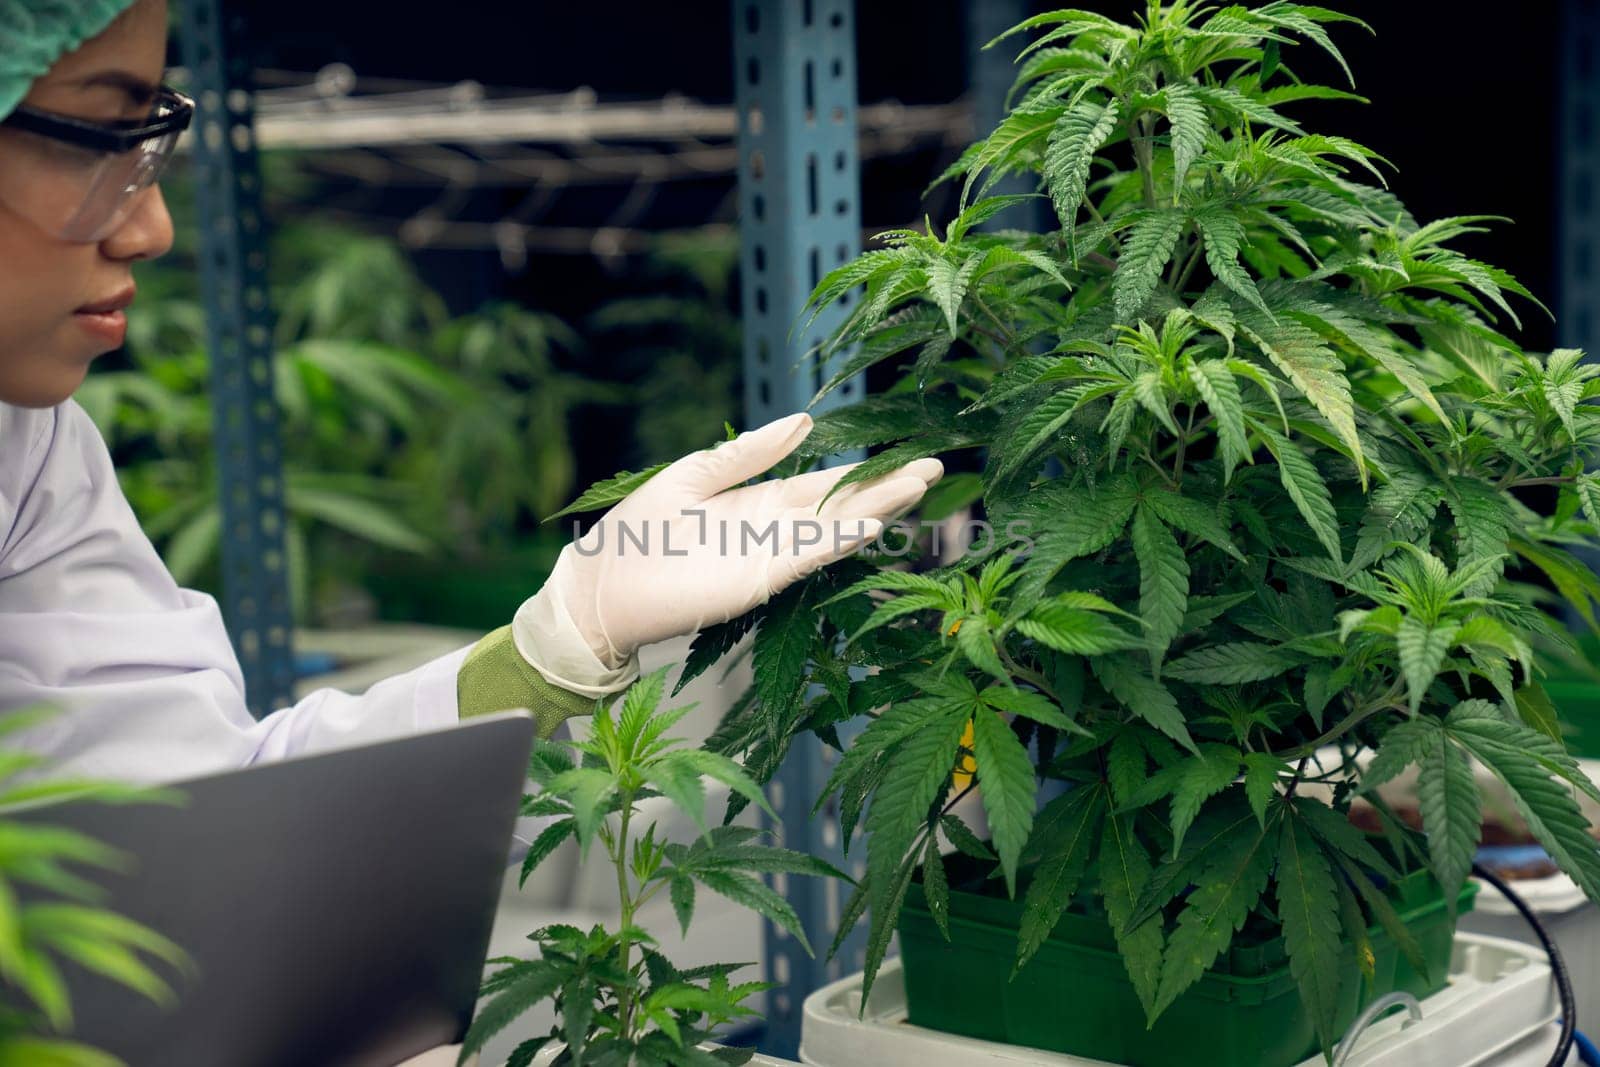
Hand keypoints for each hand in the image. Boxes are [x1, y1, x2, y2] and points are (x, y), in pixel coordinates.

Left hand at [515, 413, 940, 689]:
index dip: (867, 471)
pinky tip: (870, 525)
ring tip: (917, 488)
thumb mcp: (696, 474)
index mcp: (761, 501)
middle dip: (887, 489)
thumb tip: (803, 422)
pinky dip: (838, 542)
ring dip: (876, 511)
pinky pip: (807, 559)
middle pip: (842, 507)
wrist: (604, 584)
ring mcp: (770, 557)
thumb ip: (749, 453)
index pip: (825, 484)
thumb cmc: (640, 528)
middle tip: (935, 467)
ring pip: (834, 531)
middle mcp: (774, 530)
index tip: (910, 455)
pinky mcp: (757, 582)